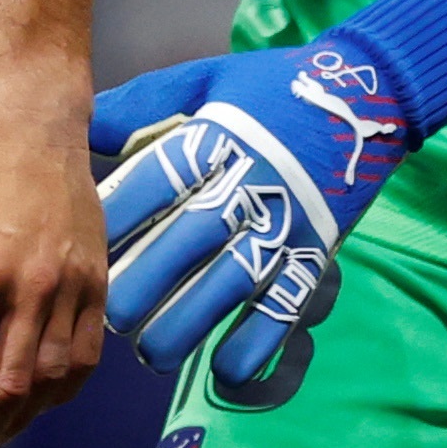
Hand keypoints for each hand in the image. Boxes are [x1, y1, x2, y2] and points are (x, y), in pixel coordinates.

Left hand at [96, 0, 446, 397]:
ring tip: (152, 351)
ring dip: (191, 322)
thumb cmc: (270, 89)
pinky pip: (287, 306)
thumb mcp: (206, 79)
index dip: (119, 215)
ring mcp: (288, 224)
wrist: (366, 95)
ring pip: (234, 282)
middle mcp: (253, 183)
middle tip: (109, 314)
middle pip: (192, 238)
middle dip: (145, 281)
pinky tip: (223, 368)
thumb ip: (143, 104)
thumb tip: (83, 129)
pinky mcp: (316, 254)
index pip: (159, 179)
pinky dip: (257, 342)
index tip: (81, 246)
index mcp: (219, 136)